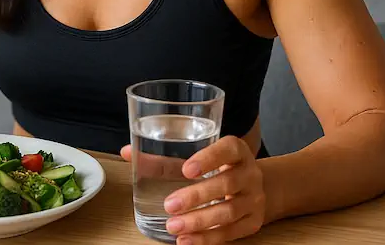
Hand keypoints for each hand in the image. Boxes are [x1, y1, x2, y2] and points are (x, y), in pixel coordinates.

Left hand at [122, 136, 265, 243]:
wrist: (257, 187)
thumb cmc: (218, 168)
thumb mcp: (198, 159)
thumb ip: (163, 158)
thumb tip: (127, 152)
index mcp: (237, 151)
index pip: (228, 149)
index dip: (209, 158)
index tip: (186, 169)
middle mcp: (250, 173)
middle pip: (227, 183)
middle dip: (197, 196)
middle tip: (169, 205)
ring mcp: (254, 199)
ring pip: (229, 211)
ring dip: (199, 222)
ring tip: (173, 226)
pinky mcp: (253, 222)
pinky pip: (231, 233)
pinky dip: (207, 239)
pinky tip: (186, 241)